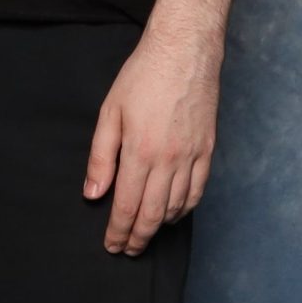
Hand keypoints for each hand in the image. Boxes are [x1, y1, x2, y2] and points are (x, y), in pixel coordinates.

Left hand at [83, 20, 221, 254]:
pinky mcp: (208, 150)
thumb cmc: (142, 77)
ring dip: (161, 227)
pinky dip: (185, 209)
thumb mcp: (109, 113)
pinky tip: (174, 214)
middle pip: (153, 214)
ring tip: (146, 235)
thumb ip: (101, 156)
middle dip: (138, 237)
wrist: (184, 53)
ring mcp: (193, 157)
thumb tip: (93, 193)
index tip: (111, 245)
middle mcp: (170, 160)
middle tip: (126, 250)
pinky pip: (198, 191)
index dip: (118, 231)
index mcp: (141, 152)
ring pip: (178, 207)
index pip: (127, 206)